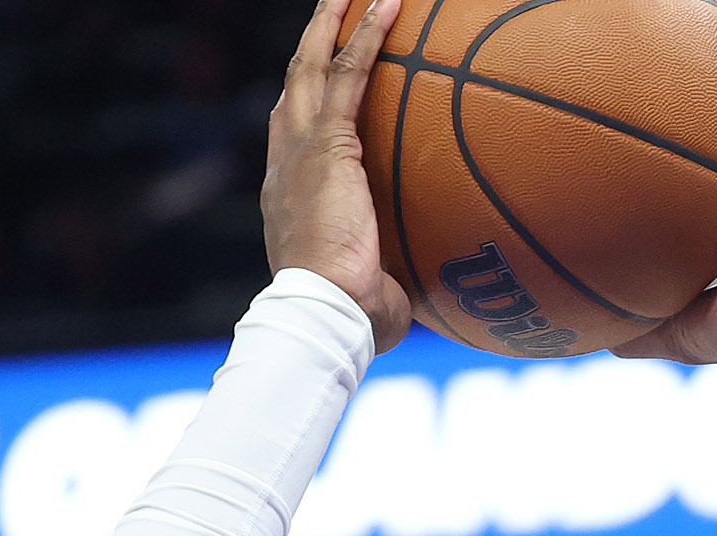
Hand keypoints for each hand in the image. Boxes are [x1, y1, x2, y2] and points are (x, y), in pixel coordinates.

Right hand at [261, 0, 414, 349]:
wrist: (327, 316)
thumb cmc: (351, 322)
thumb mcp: (371, 290)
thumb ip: (392, 275)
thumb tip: (430, 291)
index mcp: (289, 196)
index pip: (295, 135)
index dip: (304, 102)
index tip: (318, 79)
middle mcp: (286, 164)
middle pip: (296, 87)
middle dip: (312, 45)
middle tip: (330, 12)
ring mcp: (301, 149)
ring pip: (314, 67)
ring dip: (334, 23)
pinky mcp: (328, 145)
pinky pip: (349, 75)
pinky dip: (367, 36)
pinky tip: (390, 5)